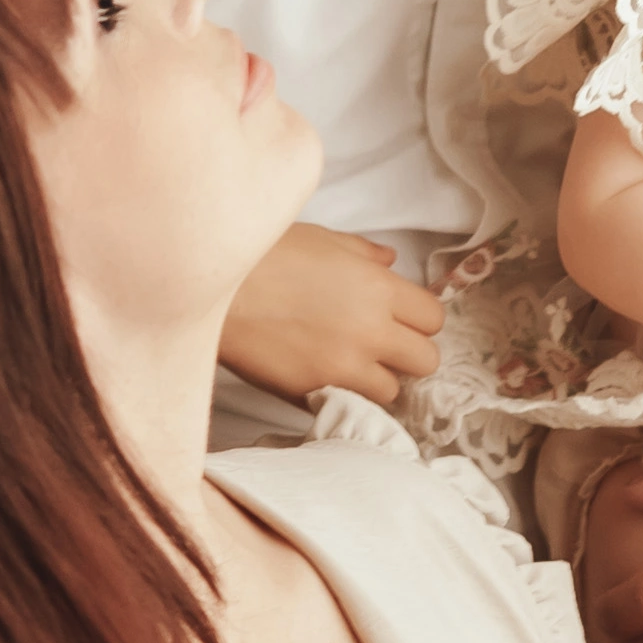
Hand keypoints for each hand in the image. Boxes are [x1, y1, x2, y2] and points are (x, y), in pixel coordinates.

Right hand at [217, 219, 446, 409]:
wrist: (208, 286)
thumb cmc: (262, 253)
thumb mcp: (320, 239)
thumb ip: (363, 253)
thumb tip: (389, 261)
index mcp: (377, 288)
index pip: (433, 319)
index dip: (419, 319)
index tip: (400, 317)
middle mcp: (369, 331)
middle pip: (426, 361)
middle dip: (408, 354)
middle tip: (382, 345)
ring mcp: (341, 367)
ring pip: (391, 391)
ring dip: (376, 379)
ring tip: (349, 364)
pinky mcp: (311, 392)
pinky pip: (345, 403)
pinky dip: (340, 393)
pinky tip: (320, 375)